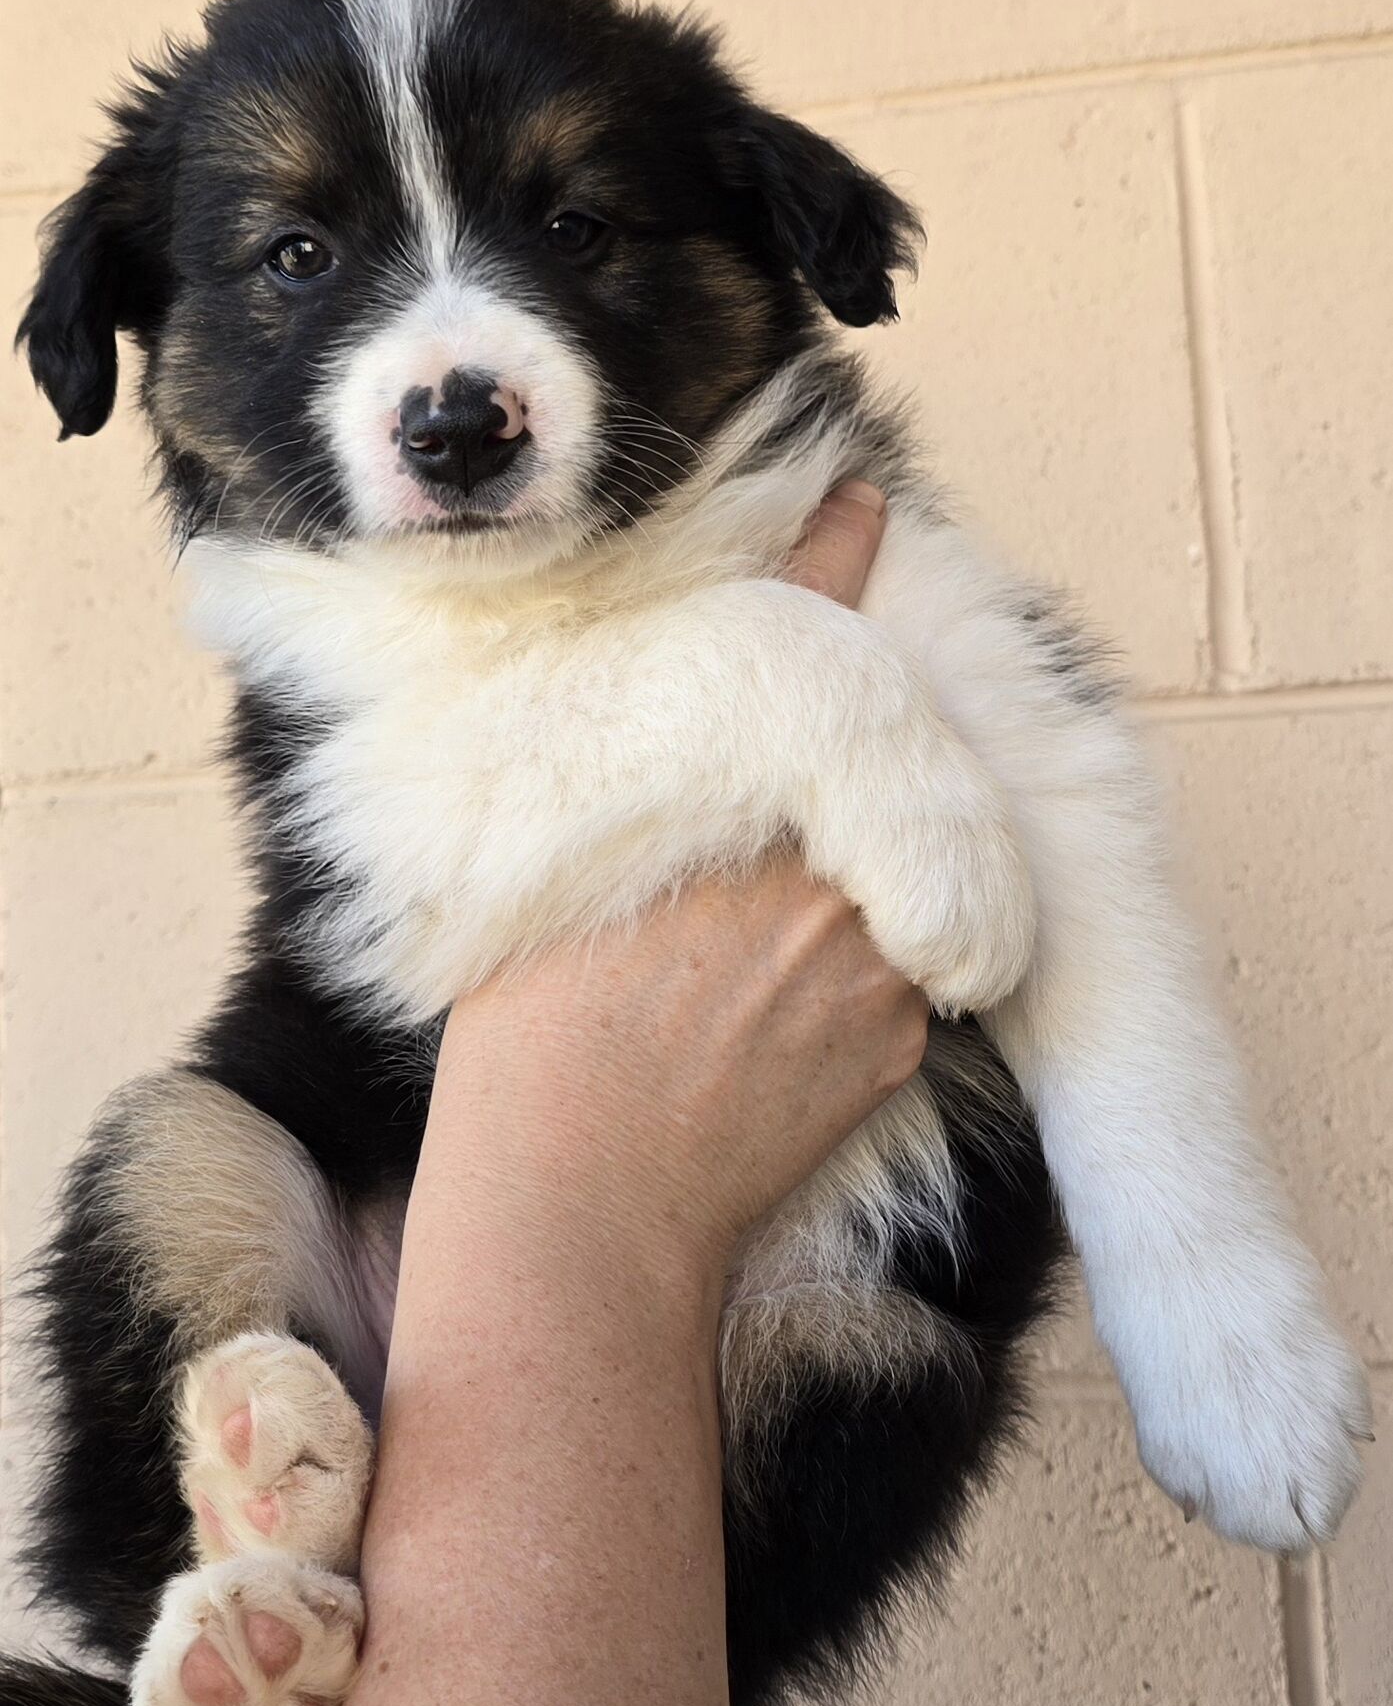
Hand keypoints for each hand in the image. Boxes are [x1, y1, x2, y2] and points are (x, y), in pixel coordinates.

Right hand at [435, 478, 926, 1276]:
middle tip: (732, 873)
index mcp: (719, 794)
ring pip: (881, 884)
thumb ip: (636, 802)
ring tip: (725, 986)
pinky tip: (758, 1045)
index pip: (802, 633)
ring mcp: (876, 946)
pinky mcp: (906, 1032)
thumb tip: (677, 778)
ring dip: (830, 906)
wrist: (583, 1205)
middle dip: (818, 792)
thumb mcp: (555, 872)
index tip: (863, 500)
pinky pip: (898, 976)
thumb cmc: (531, 1042)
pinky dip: (845, 989)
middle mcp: (819, 851)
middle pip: (859, 769)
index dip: (835, 554)